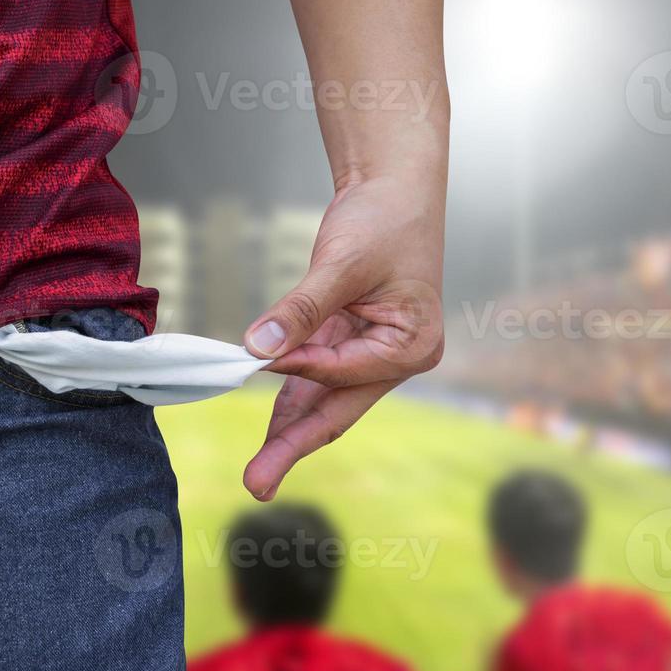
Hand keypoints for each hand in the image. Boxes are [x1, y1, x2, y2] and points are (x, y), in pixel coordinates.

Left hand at [242, 174, 444, 499]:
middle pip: (337, 410)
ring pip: (323, 402)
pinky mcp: (349, 345)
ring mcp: (373, 356)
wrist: (394, 188)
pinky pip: (313, 380)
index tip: (257, 359)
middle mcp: (397, 359)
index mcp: (413, 345)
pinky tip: (268, 434)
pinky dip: (288, 401)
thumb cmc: (384, 220)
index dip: (300, 365)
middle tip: (258, 482)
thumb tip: (257, 347)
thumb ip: (300, 310)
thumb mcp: (341, 263)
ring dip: (288, 434)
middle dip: (294, 446)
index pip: (344, 369)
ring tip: (258, 475)